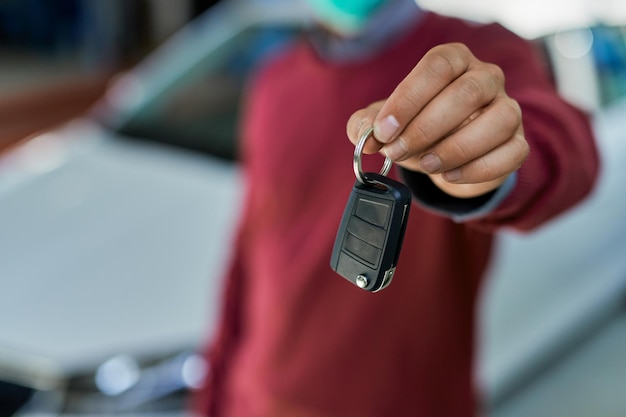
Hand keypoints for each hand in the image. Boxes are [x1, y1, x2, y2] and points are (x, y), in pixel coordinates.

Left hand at [347, 43, 528, 197]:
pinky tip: (450, 176)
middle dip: (425, 128)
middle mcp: (486, 77)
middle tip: (396, 152)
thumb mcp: (387, 123)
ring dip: (456, 147)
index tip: (384, 130)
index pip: (437, 66)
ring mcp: (508, 108)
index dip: (408, 98)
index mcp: (453, 60)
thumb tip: (364, 135)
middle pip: (467, 92)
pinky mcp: (518, 142)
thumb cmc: (417, 127)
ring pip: (499, 120)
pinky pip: (512, 153)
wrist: (448, 153)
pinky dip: (479, 168)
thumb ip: (368, 124)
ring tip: (425, 165)